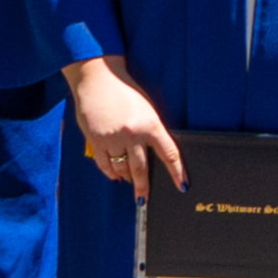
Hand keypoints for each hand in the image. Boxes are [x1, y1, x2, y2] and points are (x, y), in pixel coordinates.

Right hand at [67, 55, 182, 195]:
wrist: (98, 78)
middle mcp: (133, 134)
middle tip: (144, 199)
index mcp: (151, 124)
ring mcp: (113, 138)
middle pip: (141, 169)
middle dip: (143, 187)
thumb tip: (155, 154)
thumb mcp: (146, 109)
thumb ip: (151, 130)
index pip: (169, 153)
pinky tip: (114, 175)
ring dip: (125, 178)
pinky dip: (110, 172)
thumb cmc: (125, 91)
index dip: (177, 172)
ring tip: (128, 181)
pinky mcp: (96, 140)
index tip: (182, 186)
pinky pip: (104, 164)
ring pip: (121, 169)